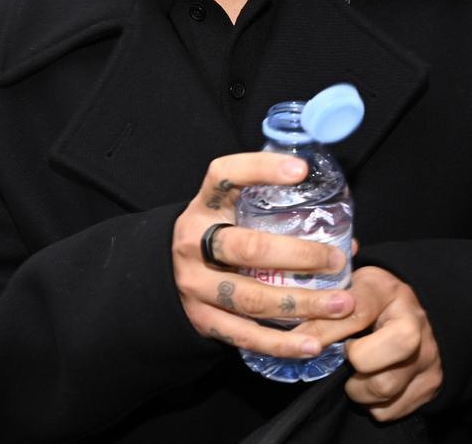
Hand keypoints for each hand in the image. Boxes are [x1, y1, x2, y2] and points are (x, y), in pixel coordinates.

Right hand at [172, 152, 354, 359]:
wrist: (168, 272)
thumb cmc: (217, 236)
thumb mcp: (229, 212)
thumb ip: (273, 215)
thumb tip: (345, 240)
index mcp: (205, 206)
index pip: (224, 176)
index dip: (260, 170)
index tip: (299, 169)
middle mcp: (195, 242)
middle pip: (246, 248)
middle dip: (298, 255)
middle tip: (336, 260)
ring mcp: (195, 283)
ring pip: (251, 298)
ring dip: (302, 303)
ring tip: (342, 304)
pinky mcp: (201, 319)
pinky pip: (245, 335)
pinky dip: (281, 343)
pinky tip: (313, 342)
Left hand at [297, 266, 441, 420]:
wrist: (408, 310)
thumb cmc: (370, 296)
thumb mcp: (350, 285)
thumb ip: (327, 298)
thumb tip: (293, 323)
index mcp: (387, 291)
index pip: (357, 311)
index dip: (326, 329)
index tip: (304, 339)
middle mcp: (414, 323)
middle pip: (384, 352)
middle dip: (356, 362)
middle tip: (346, 357)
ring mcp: (428, 356)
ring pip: (385, 388)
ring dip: (359, 388)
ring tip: (353, 374)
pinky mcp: (431, 384)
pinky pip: (392, 409)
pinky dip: (373, 403)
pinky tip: (368, 383)